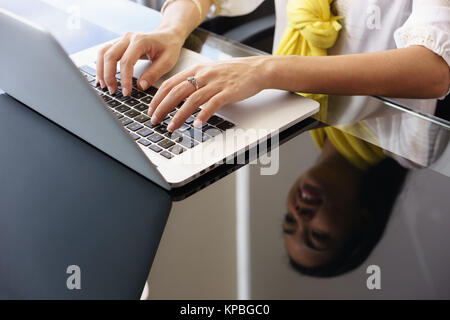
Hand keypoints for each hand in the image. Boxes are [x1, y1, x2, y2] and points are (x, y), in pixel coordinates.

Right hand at [96, 28, 184, 95]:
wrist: (168, 35)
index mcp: (141, 41)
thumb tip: (140, 86)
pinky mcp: (119, 43)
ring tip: (104, 86)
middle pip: (110, 56)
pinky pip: (104, 52)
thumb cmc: (169, 47)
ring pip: (103, 52)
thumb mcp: (167, 62)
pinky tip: (103, 77)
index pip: (126, 61)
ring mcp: (122, 39)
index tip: (126, 92)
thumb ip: (154, 74)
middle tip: (113, 91)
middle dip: (109, 76)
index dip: (124, 79)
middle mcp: (128, 38)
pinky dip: (101, 65)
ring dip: (101, 70)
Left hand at [148, 56, 268, 131]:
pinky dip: (203, 115)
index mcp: (196, 70)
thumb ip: (193, 81)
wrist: (256, 69)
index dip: (157, 97)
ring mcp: (215, 84)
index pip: (170, 83)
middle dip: (163, 107)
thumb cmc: (232, 73)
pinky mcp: (228, 92)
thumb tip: (176, 95)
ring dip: (179, 115)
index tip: (151, 109)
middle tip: (155, 120)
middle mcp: (203, 75)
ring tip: (171, 127)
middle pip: (177, 92)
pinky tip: (196, 124)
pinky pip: (212, 104)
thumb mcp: (209, 72)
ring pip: (192, 100)